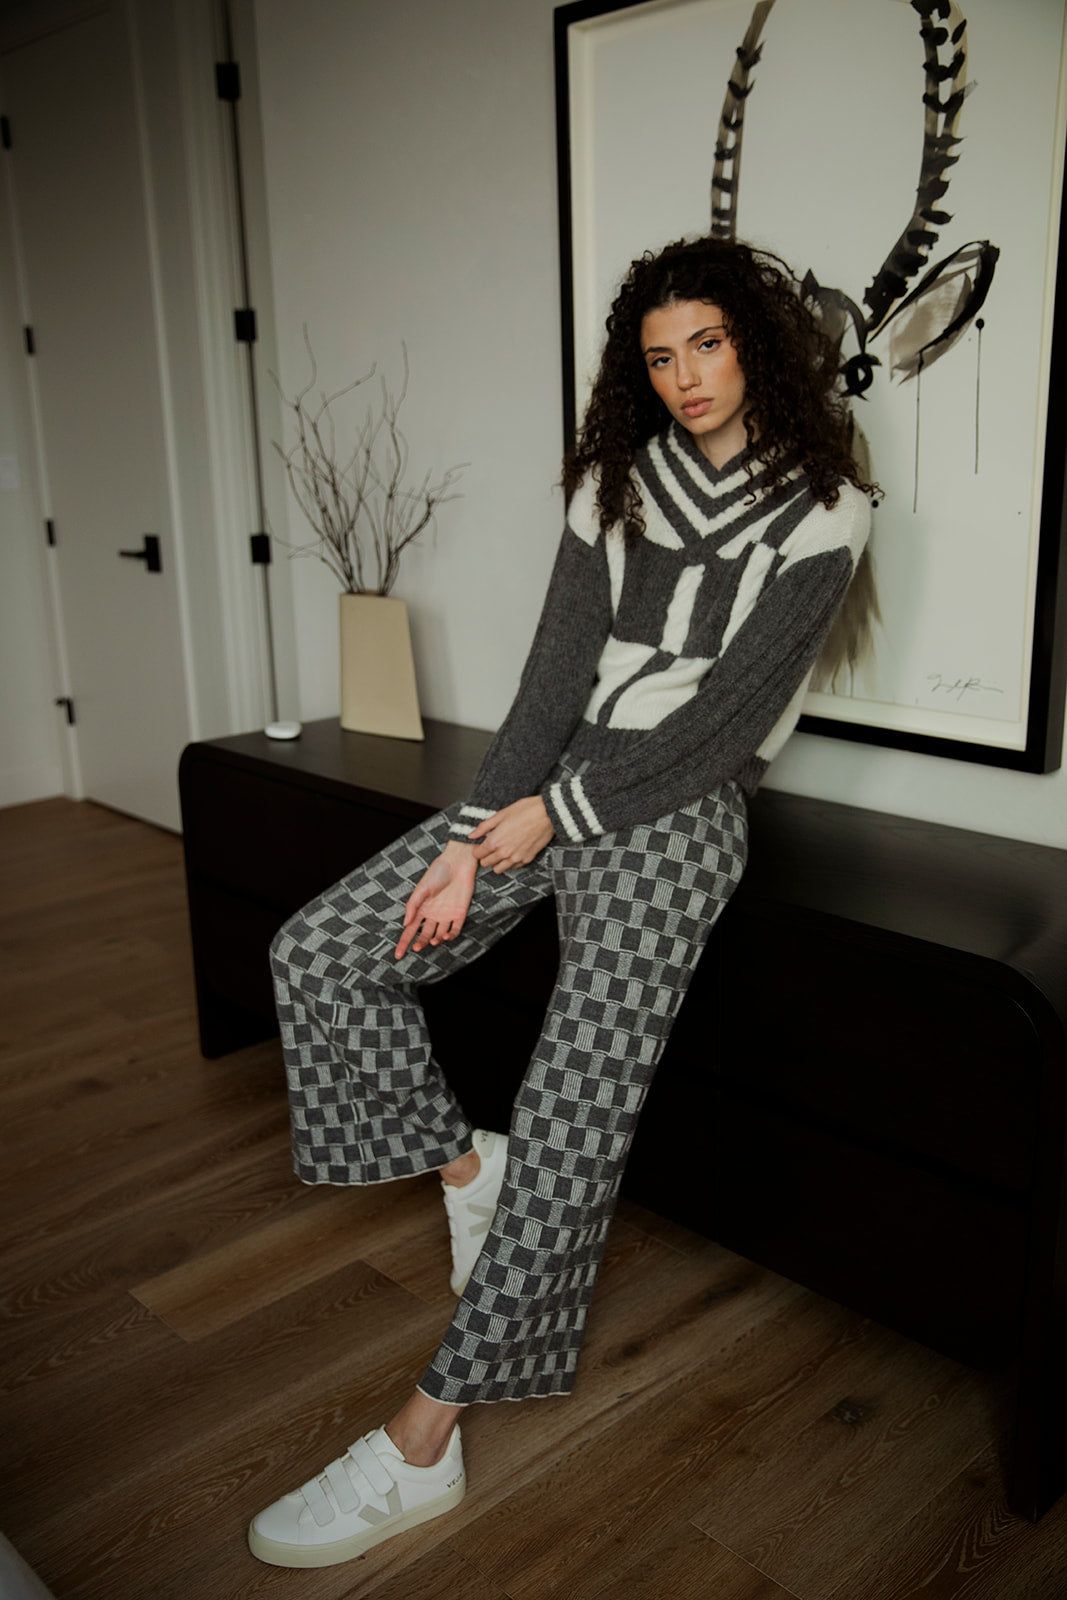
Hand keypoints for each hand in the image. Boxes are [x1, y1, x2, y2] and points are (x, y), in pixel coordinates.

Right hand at [395, 842, 476, 958]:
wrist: (457, 863)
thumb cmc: (437, 873)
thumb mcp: (421, 888)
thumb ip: (413, 906)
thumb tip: (405, 924)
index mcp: (421, 910)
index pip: (410, 930)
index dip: (404, 943)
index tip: (398, 955)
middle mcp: (433, 915)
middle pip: (424, 934)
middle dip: (420, 942)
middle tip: (417, 947)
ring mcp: (446, 915)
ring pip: (439, 935)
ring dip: (435, 940)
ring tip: (433, 941)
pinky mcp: (460, 914)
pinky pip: (455, 930)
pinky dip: (450, 936)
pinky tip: (445, 936)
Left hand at [469, 796, 553, 873]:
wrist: (547, 814)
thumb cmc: (524, 811)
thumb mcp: (500, 815)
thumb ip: (484, 827)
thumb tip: (471, 835)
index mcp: (494, 841)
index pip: (477, 855)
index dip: (478, 849)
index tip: (482, 844)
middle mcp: (504, 853)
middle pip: (486, 863)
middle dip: (486, 856)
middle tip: (491, 847)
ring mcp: (516, 858)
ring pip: (499, 869)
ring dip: (497, 862)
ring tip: (502, 850)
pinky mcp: (527, 859)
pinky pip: (513, 867)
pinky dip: (510, 862)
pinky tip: (513, 851)